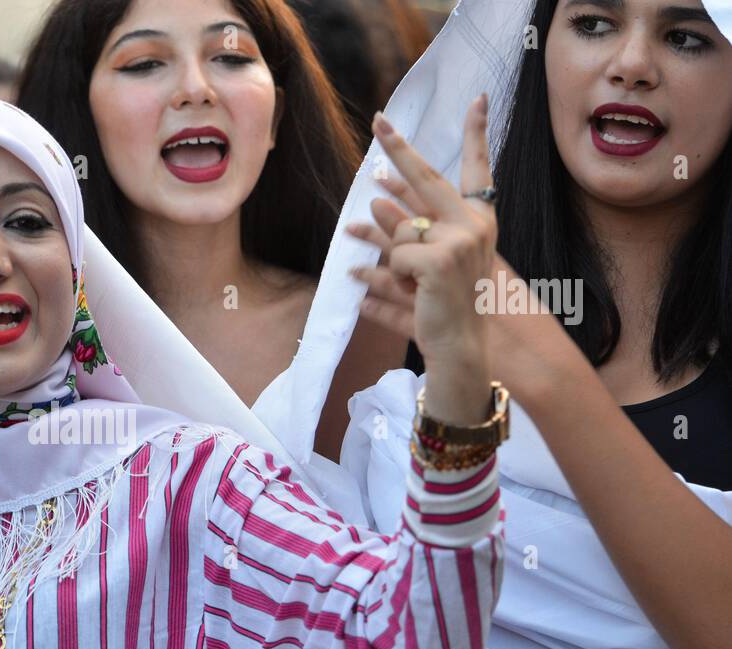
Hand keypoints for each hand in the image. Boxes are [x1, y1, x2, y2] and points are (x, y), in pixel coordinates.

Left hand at [347, 95, 496, 423]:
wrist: (461, 344)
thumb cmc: (442, 306)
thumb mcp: (423, 265)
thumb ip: (403, 233)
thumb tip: (373, 200)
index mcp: (477, 221)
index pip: (478, 170)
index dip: (478, 135)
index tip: (480, 100)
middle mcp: (473, 225)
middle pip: (428, 177)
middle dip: (400, 148)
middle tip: (379, 120)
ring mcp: (460, 241)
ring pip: (402, 231)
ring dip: (391, 253)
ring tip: (396, 264)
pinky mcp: (440, 260)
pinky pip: (397, 257)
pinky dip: (394, 278)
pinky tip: (413, 292)